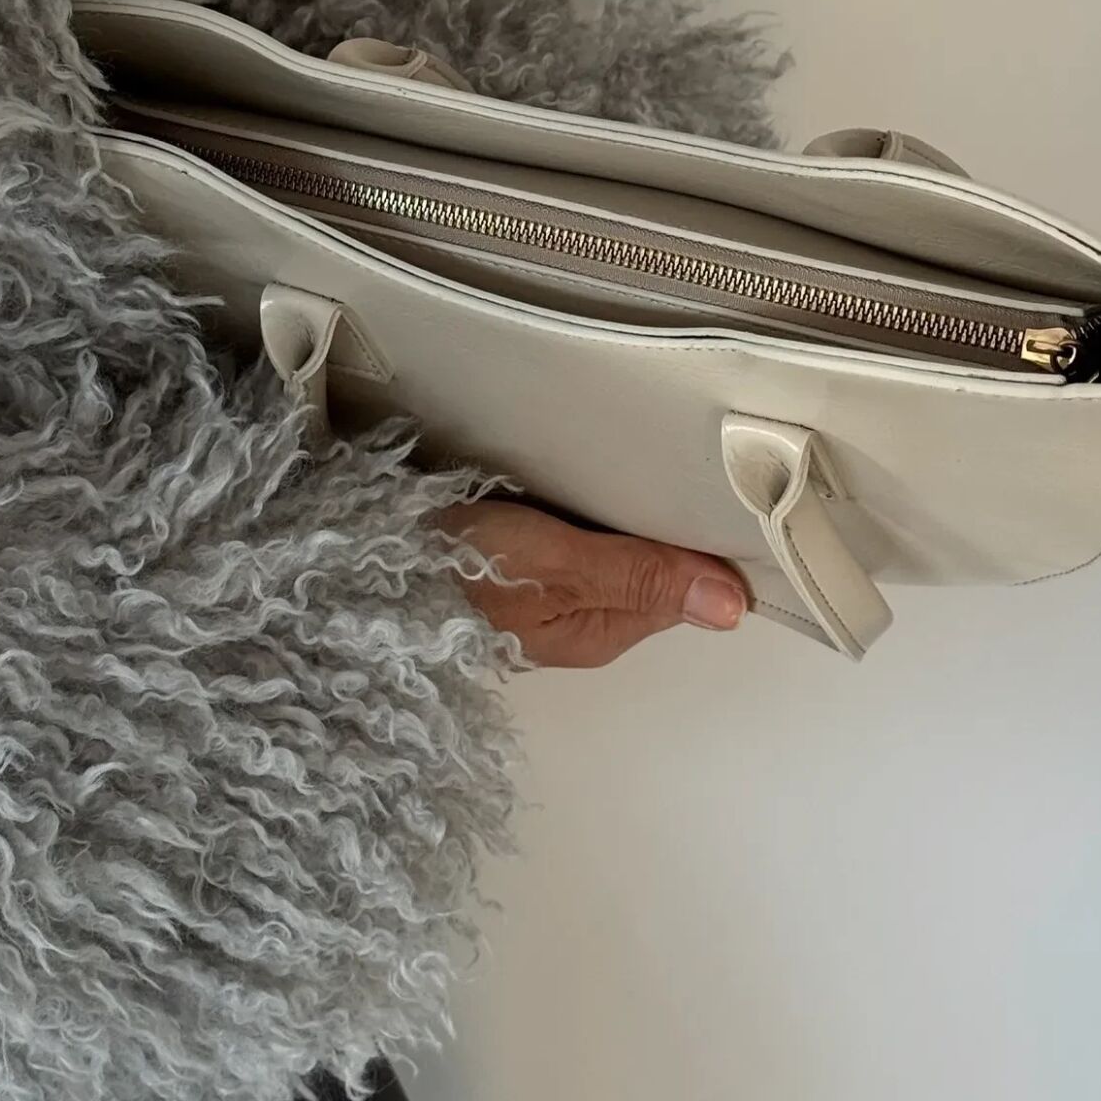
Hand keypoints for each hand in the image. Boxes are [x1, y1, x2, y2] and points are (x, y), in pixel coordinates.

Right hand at [440, 499, 747, 667]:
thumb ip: (640, 577)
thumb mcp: (561, 566)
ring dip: (615, 515)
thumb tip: (729, 607)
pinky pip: (569, 537)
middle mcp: (579, 619)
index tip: (710, 499)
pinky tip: (569, 484)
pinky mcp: (513, 566)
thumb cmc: (459, 571)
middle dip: (658, 528)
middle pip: (647, 569)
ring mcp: (544, 594)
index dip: (699, 545)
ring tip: (621, 470)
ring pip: (608, 551)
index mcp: (601, 630)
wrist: (371, 565)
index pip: (681, 589)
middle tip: (668, 473)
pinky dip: (576, 511)